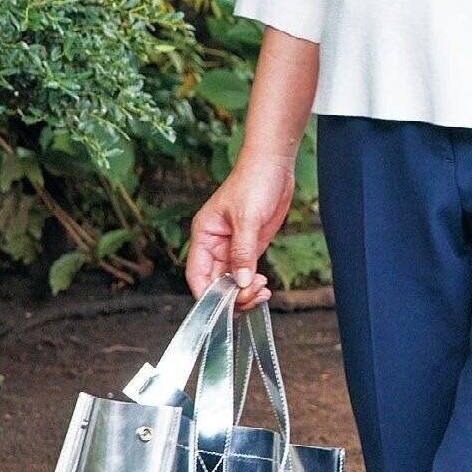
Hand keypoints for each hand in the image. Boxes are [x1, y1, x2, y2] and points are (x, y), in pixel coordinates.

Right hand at [184, 153, 294, 312]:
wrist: (274, 166)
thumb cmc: (253, 182)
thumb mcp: (247, 218)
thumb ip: (243, 252)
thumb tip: (239, 282)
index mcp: (203, 235)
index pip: (197, 274)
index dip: (207, 294)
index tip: (224, 306)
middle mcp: (214, 245)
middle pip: (215, 283)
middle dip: (232, 295)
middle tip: (253, 295)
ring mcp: (232, 247)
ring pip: (232, 282)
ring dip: (245, 293)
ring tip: (262, 292)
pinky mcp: (250, 247)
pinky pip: (246, 274)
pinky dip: (252, 284)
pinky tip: (263, 288)